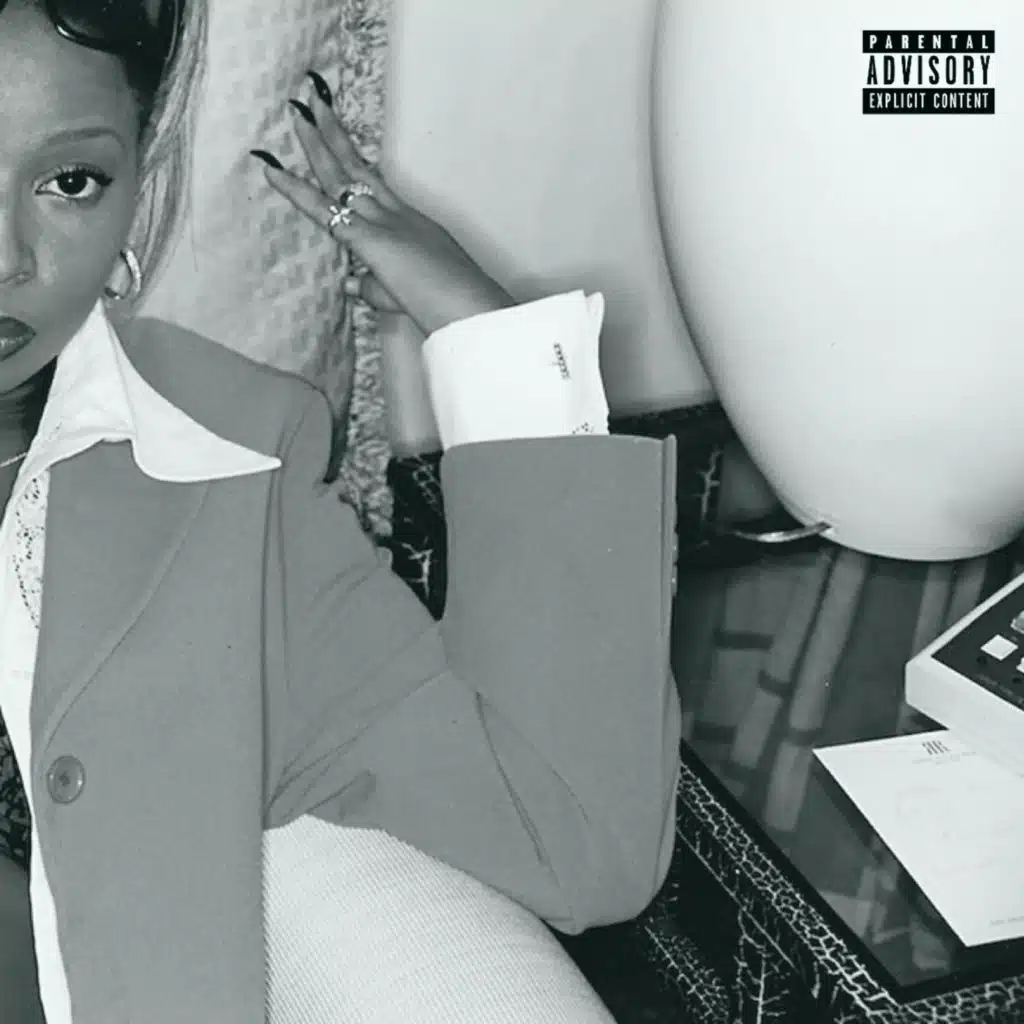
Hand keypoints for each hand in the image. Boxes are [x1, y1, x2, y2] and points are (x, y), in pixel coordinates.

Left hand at [257, 79, 513, 336]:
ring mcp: (382, 222)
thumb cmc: (444, 306)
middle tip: (314, 101)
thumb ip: (372, 286)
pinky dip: (295, 190)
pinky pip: (324, 209)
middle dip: (333, 133)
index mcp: (409, 224)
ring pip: (340, 175)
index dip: (353, 164)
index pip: (374, 187)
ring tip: (296, 110)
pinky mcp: (369, 239)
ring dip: (315, 142)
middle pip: (357, 166)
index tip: (339, 141)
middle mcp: (395, 214)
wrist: (466, 307)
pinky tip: (273, 171)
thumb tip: (348, 283)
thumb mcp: (404, 294)